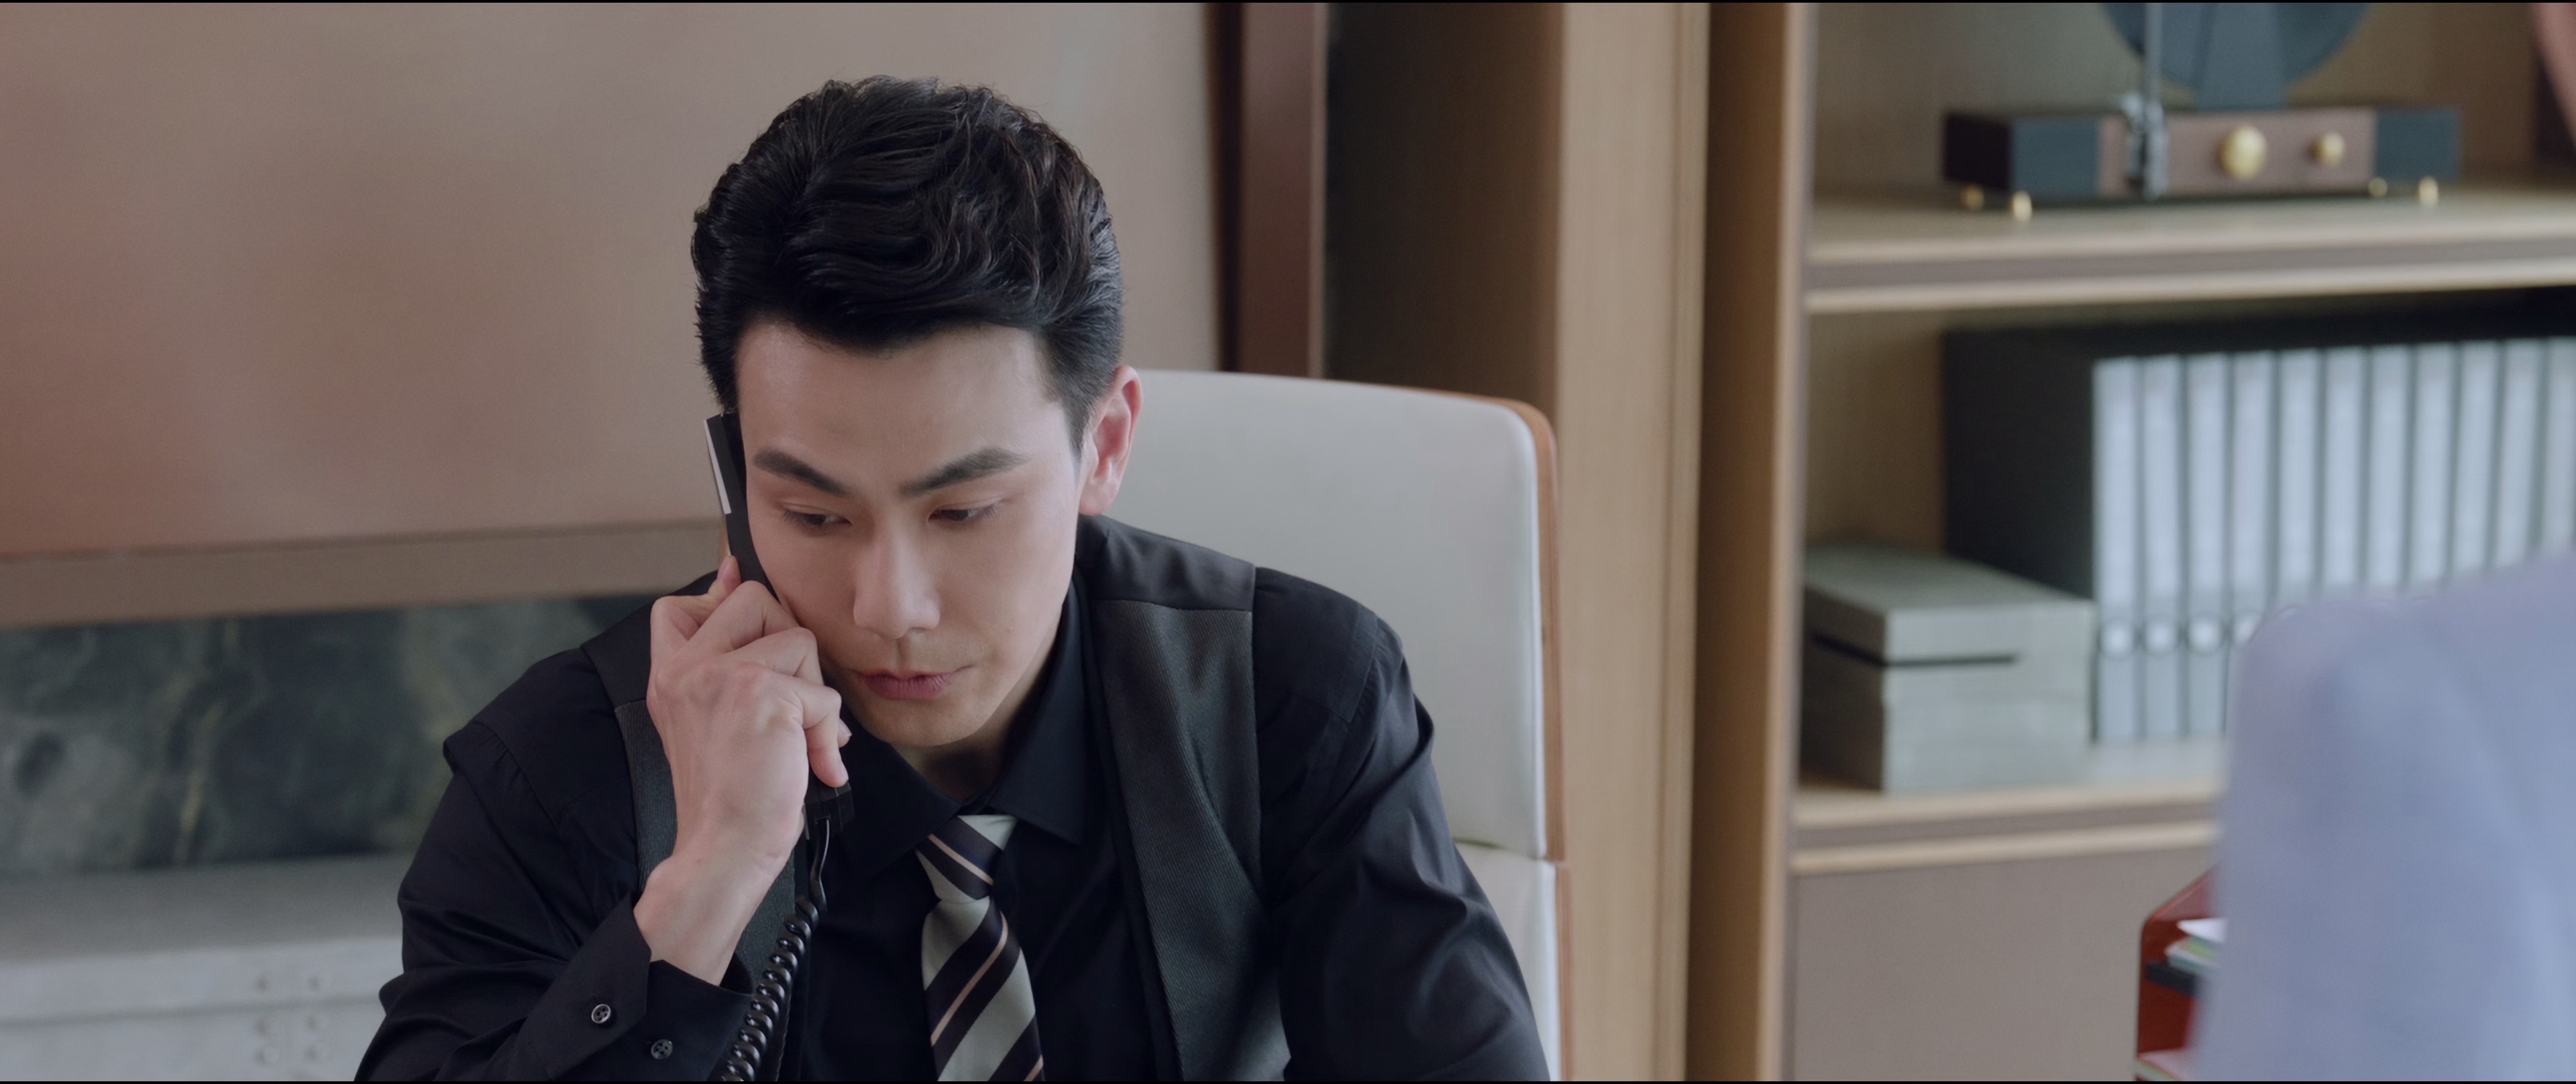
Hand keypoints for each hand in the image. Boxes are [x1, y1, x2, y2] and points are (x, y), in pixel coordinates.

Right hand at [632, 557, 850, 981]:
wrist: (725, 846)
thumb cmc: (730, 792)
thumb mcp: (715, 719)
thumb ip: (728, 660)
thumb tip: (738, 579)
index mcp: (671, 675)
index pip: (682, 604)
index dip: (722, 594)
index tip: (736, 592)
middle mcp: (687, 669)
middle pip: (754, 600)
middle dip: (788, 644)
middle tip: (785, 698)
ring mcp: (721, 676)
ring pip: (799, 640)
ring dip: (813, 694)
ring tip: (794, 740)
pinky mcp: (762, 693)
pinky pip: (822, 692)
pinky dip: (826, 732)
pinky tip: (808, 763)